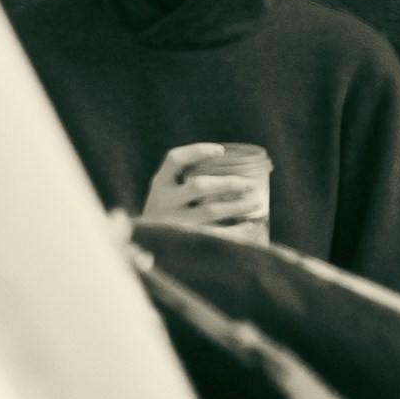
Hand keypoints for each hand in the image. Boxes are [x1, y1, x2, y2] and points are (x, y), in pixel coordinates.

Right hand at [141, 148, 269, 236]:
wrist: (143, 248)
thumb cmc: (163, 217)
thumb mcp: (164, 196)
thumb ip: (183, 186)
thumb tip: (230, 177)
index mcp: (159, 184)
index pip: (175, 159)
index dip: (198, 151)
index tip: (220, 150)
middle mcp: (165, 201)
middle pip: (199, 186)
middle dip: (229, 183)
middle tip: (249, 184)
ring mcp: (175, 222)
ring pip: (211, 210)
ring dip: (238, 205)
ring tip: (256, 202)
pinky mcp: (186, 240)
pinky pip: (218, 234)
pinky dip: (238, 230)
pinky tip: (250, 226)